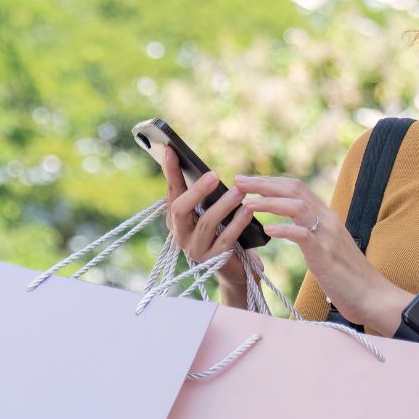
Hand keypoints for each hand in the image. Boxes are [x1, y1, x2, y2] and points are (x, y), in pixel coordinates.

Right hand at [162, 146, 256, 285]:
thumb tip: (201, 166)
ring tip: (240, 190)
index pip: (171, 191)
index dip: (170, 171)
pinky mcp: (214, 260)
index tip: (171, 149)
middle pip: (180, 210)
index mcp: (176, 218)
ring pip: (206, 223)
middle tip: (214, 175)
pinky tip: (248, 210)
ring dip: (224, 204)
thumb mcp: (209, 210)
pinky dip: (238, 223)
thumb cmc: (222, 232)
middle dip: (196, 191)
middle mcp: (180, 234)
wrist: (236, 269)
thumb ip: (202, 193)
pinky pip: (226, 239)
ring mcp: (195, 249)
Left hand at [233, 173, 409, 330]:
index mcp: (326, 217)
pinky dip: (284, 230)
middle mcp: (328, 220)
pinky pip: (302, 235)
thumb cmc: (348, 278)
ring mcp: (328, 235)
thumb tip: (291, 229)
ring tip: (247, 203)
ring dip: (269, 202)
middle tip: (239, 181)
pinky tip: (267, 230)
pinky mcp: (326, 254)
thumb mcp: (327, 249)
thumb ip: (311, 234)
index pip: (297, 189)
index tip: (248, 181)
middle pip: (294, 190)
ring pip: (297, 206)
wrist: (373, 297)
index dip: (271, 182)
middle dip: (264, 184)